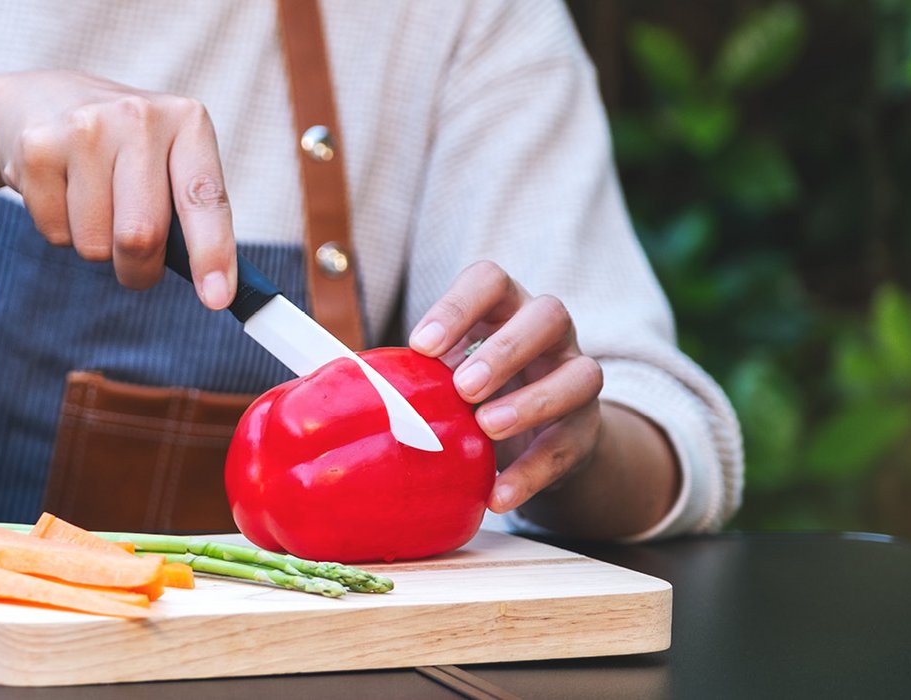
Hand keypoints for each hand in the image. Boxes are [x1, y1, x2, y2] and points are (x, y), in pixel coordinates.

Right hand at [0, 71, 236, 308]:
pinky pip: (56, 234)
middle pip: (140, 236)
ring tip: (89, 201)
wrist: (38, 102)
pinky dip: (60, 230)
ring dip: (95, 246)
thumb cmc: (120, 150)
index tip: (217, 300)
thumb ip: (189, 214)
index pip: (204, 199)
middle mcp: (138, 117)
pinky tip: (60, 190)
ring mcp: (84, 129)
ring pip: (95, 245)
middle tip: (134, 261)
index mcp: (186, 121)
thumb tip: (215, 290)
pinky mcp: (37, 149)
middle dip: (138, 270)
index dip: (212, 253)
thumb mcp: (165, 161)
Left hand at [407, 261, 604, 513]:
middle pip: (547, 315)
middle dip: (504, 349)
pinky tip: (498, 493)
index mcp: (505, 307)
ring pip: (580, 374)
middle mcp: (549, 333)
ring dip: (532, 401)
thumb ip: (404, 374)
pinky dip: (532, 472)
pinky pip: (569, 446)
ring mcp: (576, 377)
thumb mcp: (442, 373)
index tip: (420, 346)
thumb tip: (323, 382)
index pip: (491, 281)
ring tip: (487, 426)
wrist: (537, 437)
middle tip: (463, 386)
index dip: (458, 307)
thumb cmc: (473, 391)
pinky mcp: (587, 430)